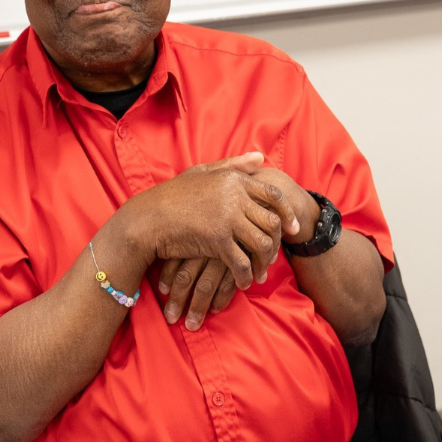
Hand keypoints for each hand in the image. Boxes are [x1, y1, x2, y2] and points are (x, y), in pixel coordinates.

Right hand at [154, 158, 304, 331]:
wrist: (147, 219)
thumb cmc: (172, 196)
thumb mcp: (202, 173)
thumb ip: (233, 165)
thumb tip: (260, 157)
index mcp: (233, 179)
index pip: (274, 195)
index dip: (288, 214)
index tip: (294, 229)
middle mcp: (234, 196)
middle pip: (272, 222)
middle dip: (278, 243)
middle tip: (274, 258)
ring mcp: (227, 217)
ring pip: (262, 243)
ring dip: (263, 263)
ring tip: (258, 273)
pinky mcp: (217, 239)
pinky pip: (242, 262)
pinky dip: (245, 276)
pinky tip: (242, 283)